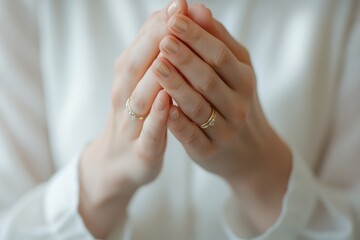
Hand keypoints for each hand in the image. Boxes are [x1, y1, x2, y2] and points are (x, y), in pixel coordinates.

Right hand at [78, 1, 187, 236]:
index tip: (180, 4)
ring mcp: (131, 125)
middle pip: (137, 64)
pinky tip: (168, 101)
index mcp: (127, 78)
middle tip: (177, 16)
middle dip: (157, 39)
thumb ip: (152, 54)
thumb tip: (167, 17)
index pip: (141, 45)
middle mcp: (124, 96)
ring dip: (156, 73)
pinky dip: (157, 116)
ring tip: (172, 51)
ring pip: (141, 95)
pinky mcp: (142, 150)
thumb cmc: (138, 115)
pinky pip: (150, 132)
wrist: (120, 161)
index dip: (160, 24)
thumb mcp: (140, 82)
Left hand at [156, 6, 291, 231]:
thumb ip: (216, 40)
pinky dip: (178, 123)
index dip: (197, 37)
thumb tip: (196, 7)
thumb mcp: (235, 70)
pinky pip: (192, 137)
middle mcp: (237, 104)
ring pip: (198, 106)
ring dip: (177, 87)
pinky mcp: (209, 151)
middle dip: (185, 57)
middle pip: (208, 78)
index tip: (175, 18)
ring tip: (157, 66)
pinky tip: (164, 109)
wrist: (251, 152)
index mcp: (243, 80)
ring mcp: (224, 130)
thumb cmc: (236, 101)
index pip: (219, 54)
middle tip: (164, 39)